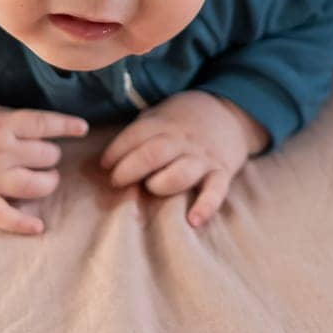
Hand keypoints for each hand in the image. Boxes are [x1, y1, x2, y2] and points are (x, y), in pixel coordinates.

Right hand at [0, 101, 89, 235]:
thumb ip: (17, 120)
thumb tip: (50, 127)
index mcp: (2, 124)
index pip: (43, 124)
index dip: (66, 126)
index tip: (82, 128)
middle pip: (44, 155)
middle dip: (50, 156)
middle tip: (45, 156)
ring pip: (33, 184)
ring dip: (47, 182)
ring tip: (47, 179)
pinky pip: (2, 215)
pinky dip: (20, 223)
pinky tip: (38, 226)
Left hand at [98, 90, 265, 229]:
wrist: (227, 112)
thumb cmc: (180, 122)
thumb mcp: (158, 116)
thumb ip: (138, 135)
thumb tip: (106, 162)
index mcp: (164, 124)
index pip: (135, 135)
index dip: (116, 151)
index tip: (105, 165)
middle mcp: (182, 140)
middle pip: (154, 153)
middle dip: (130, 169)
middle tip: (116, 181)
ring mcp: (202, 157)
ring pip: (182, 172)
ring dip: (162, 183)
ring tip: (151, 188)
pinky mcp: (222, 172)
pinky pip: (215, 191)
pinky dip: (206, 206)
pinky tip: (193, 220)